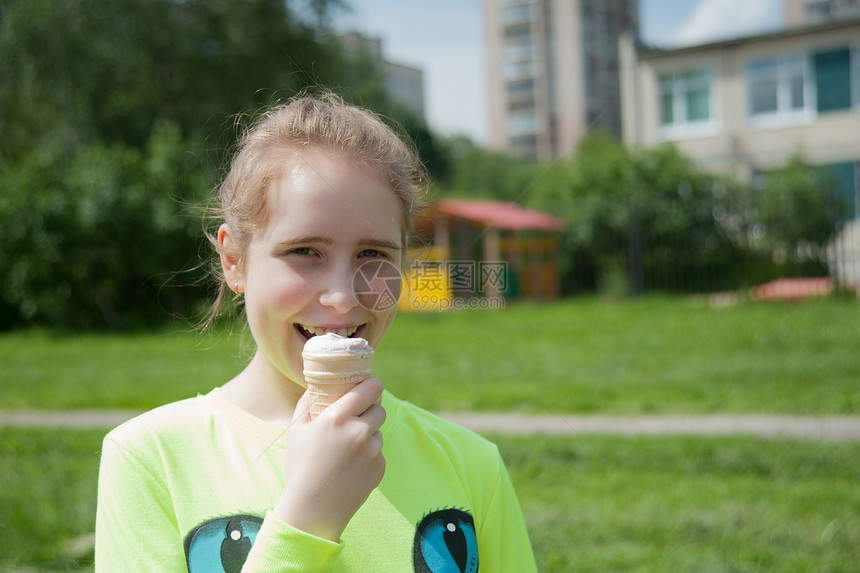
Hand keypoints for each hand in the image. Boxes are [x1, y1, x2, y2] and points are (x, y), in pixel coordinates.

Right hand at [272, 377, 385, 541]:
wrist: (312, 511)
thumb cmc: (300, 468)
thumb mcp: (296, 431)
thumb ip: (307, 403)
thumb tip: (316, 387)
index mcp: (337, 418)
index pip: (369, 389)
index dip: (373, 384)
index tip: (371, 385)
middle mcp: (359, 431)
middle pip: (379, 409)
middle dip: (371, 409)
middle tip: (359, 416)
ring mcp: (372, 451)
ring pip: (378, 432)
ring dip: (368, 434)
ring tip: (347, 449)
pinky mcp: (380, 468)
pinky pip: (378, 452)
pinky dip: (368, 455)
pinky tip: (350, 467)